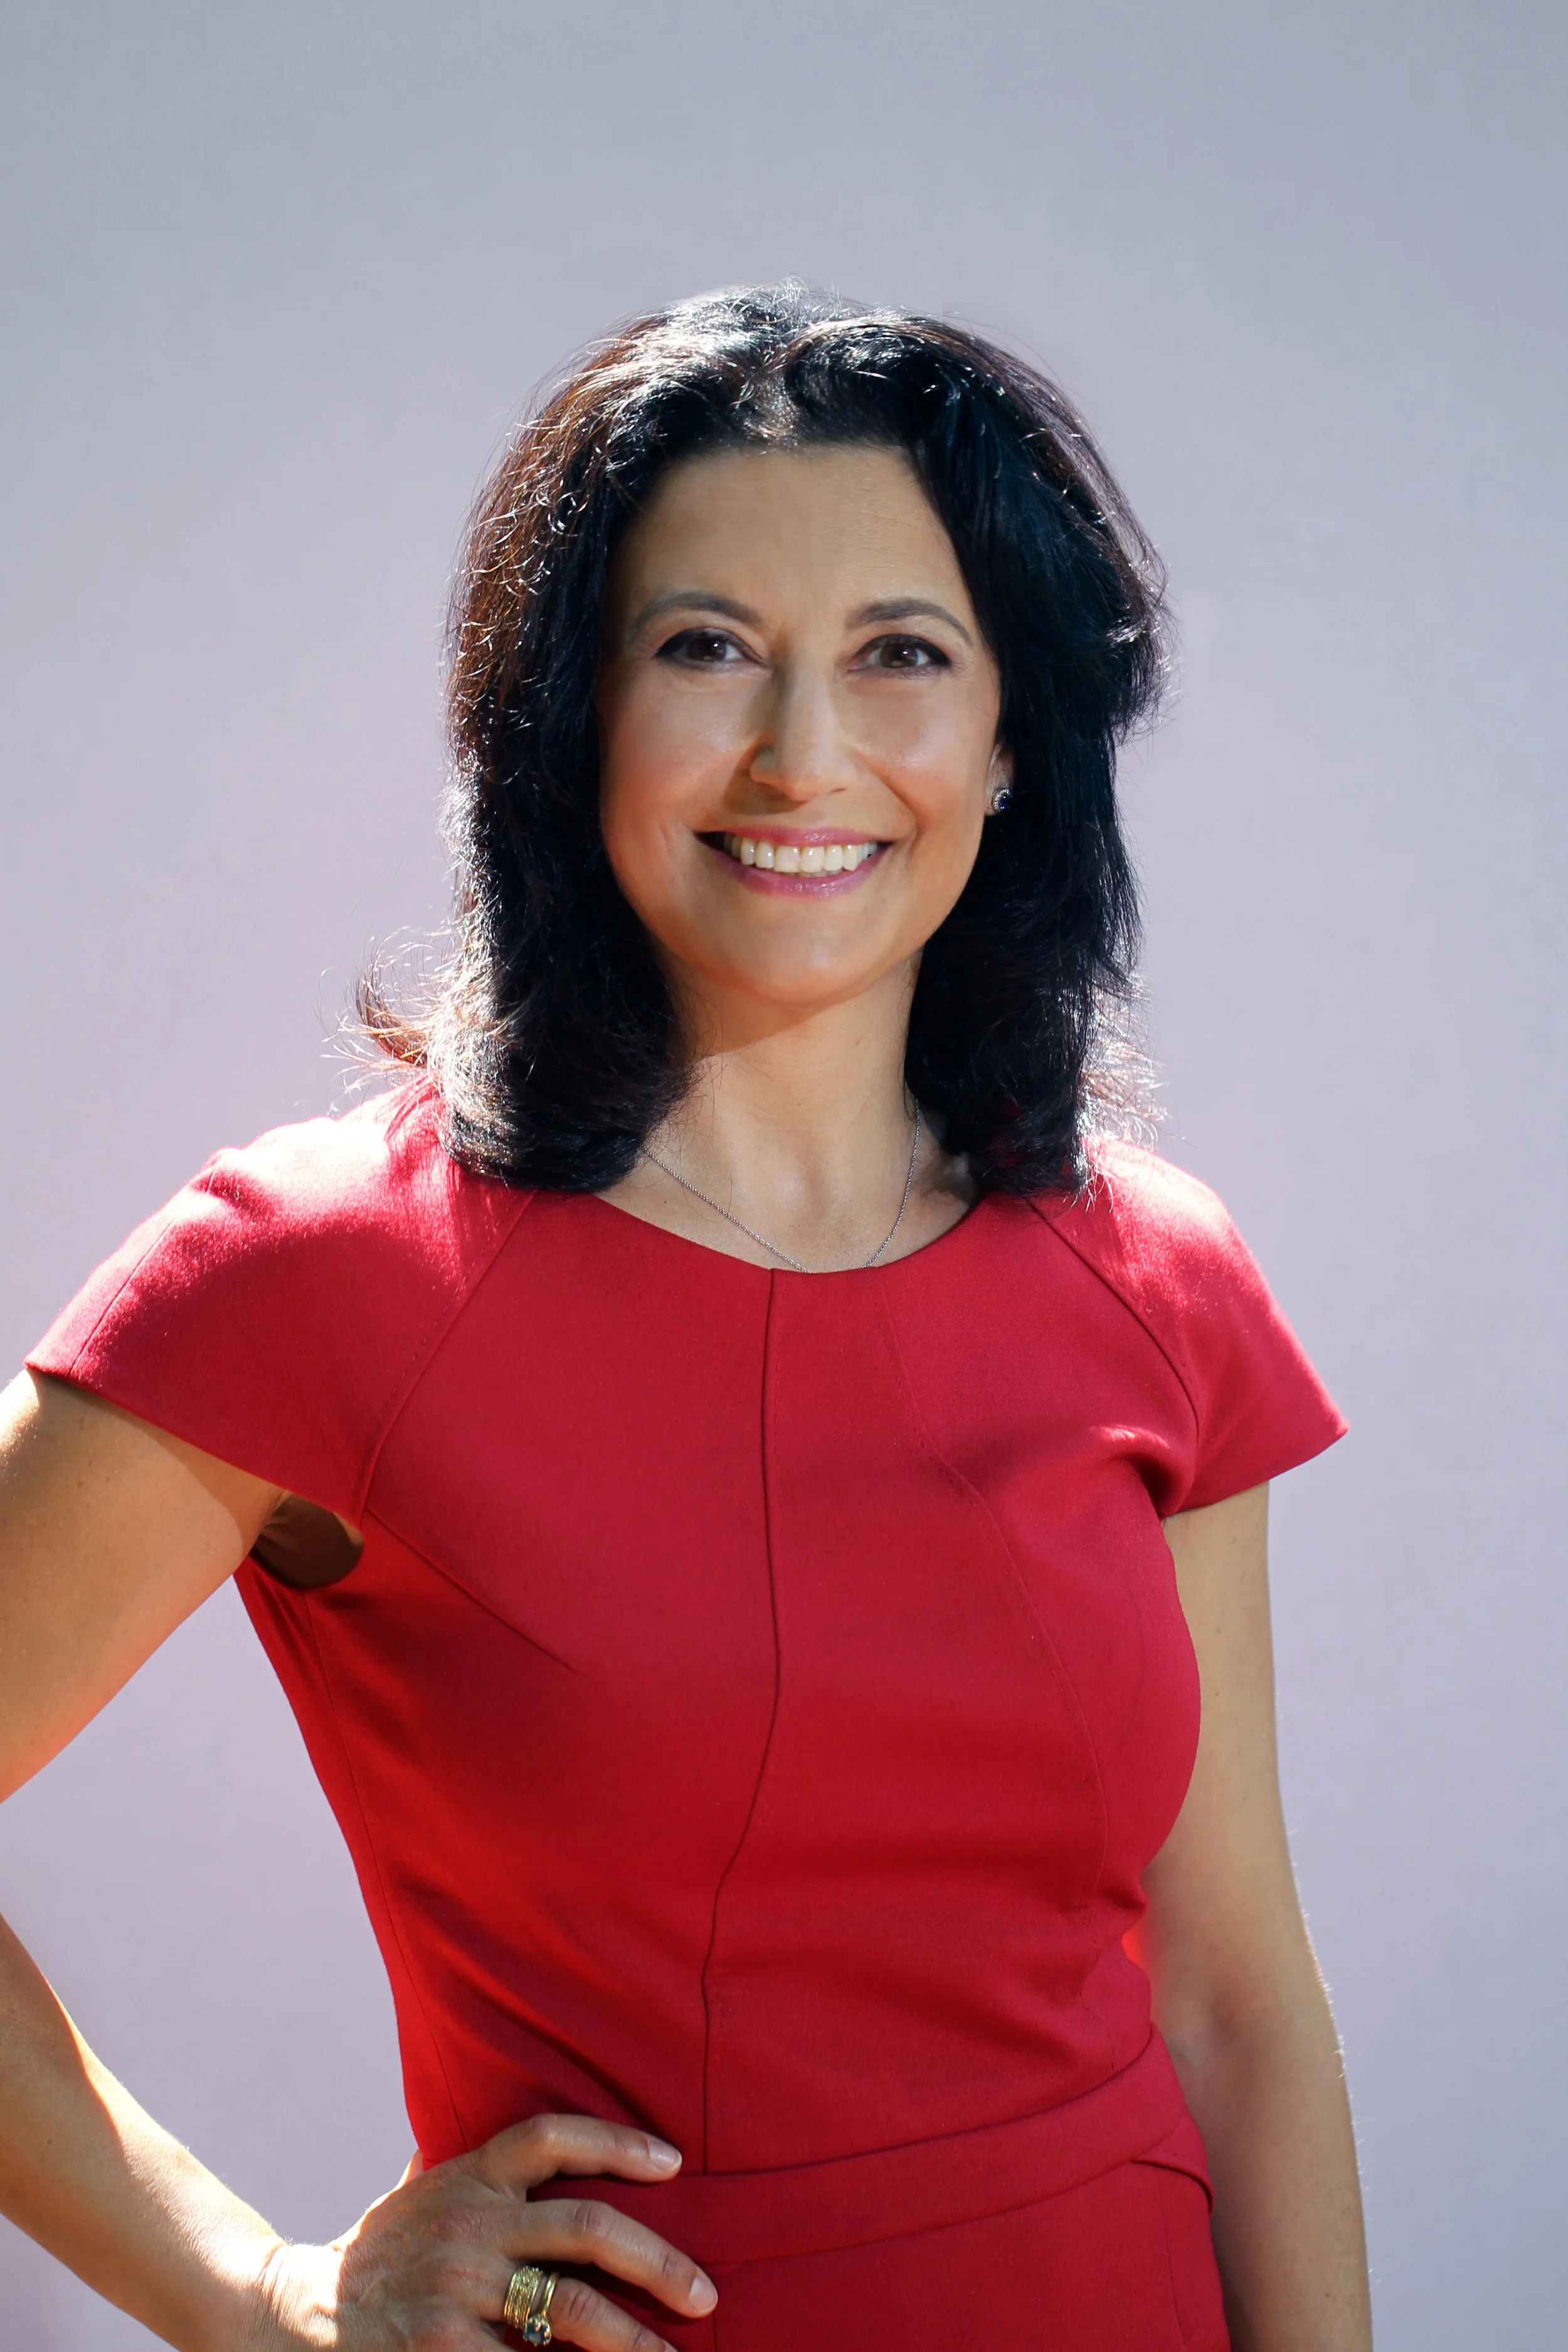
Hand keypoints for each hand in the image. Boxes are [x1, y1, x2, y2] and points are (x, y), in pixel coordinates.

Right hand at [255, 2114, 716, 2350]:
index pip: (552, 2136)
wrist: (290, 2319)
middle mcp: (469, 2228)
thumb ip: (448, 2162)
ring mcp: (457, 2293)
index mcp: (467, 2180)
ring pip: (571, 2310)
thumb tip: (467, 2104)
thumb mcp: (409, 2196)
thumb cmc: (369, 2257)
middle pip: (586, 2228)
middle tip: (705, 2292)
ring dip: (633, 2338)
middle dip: (658, 2261)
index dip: (617, 2139)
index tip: (673, 2162)